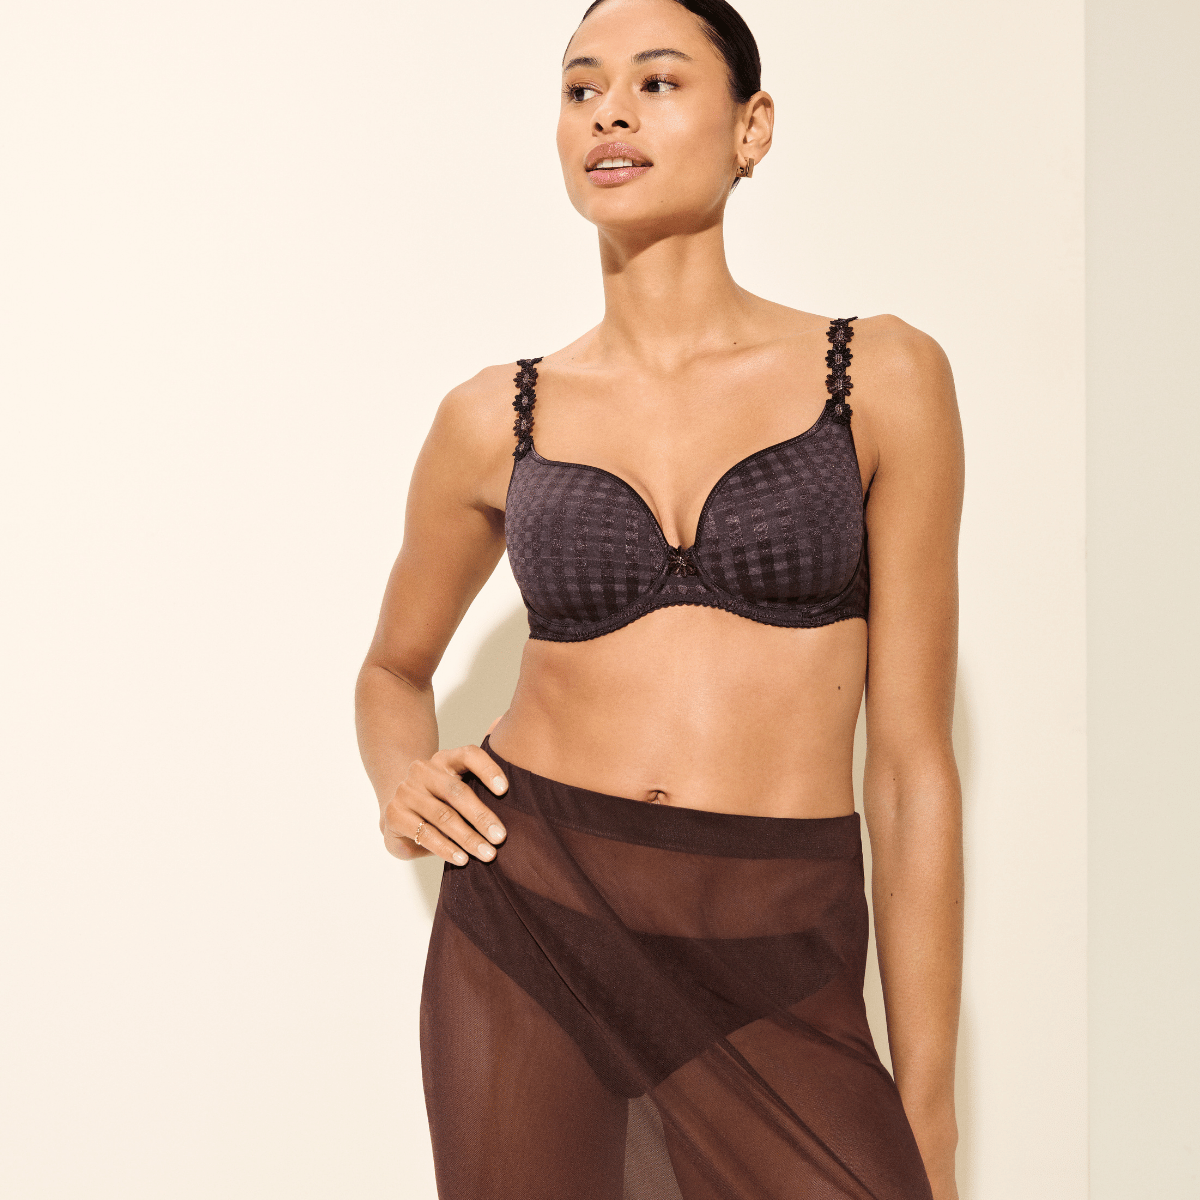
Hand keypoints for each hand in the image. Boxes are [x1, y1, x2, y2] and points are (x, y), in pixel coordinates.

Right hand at [381, 745, 507, 864]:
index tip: (505, 790)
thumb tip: (519, 800)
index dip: (488, 769)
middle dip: (482, 817)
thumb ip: (481, 786)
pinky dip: (447, 848)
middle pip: (457, 792)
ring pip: (443, 816)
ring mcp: (406, 792)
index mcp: (444, 759)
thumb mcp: (458, 788)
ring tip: (487, 854)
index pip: (469, 755)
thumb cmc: (441, 802)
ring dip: (468, 838)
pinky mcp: (395, 815)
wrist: (399, 811)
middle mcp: (423, 770)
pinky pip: (426, 834)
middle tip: (501, 837)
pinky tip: (462, 859)